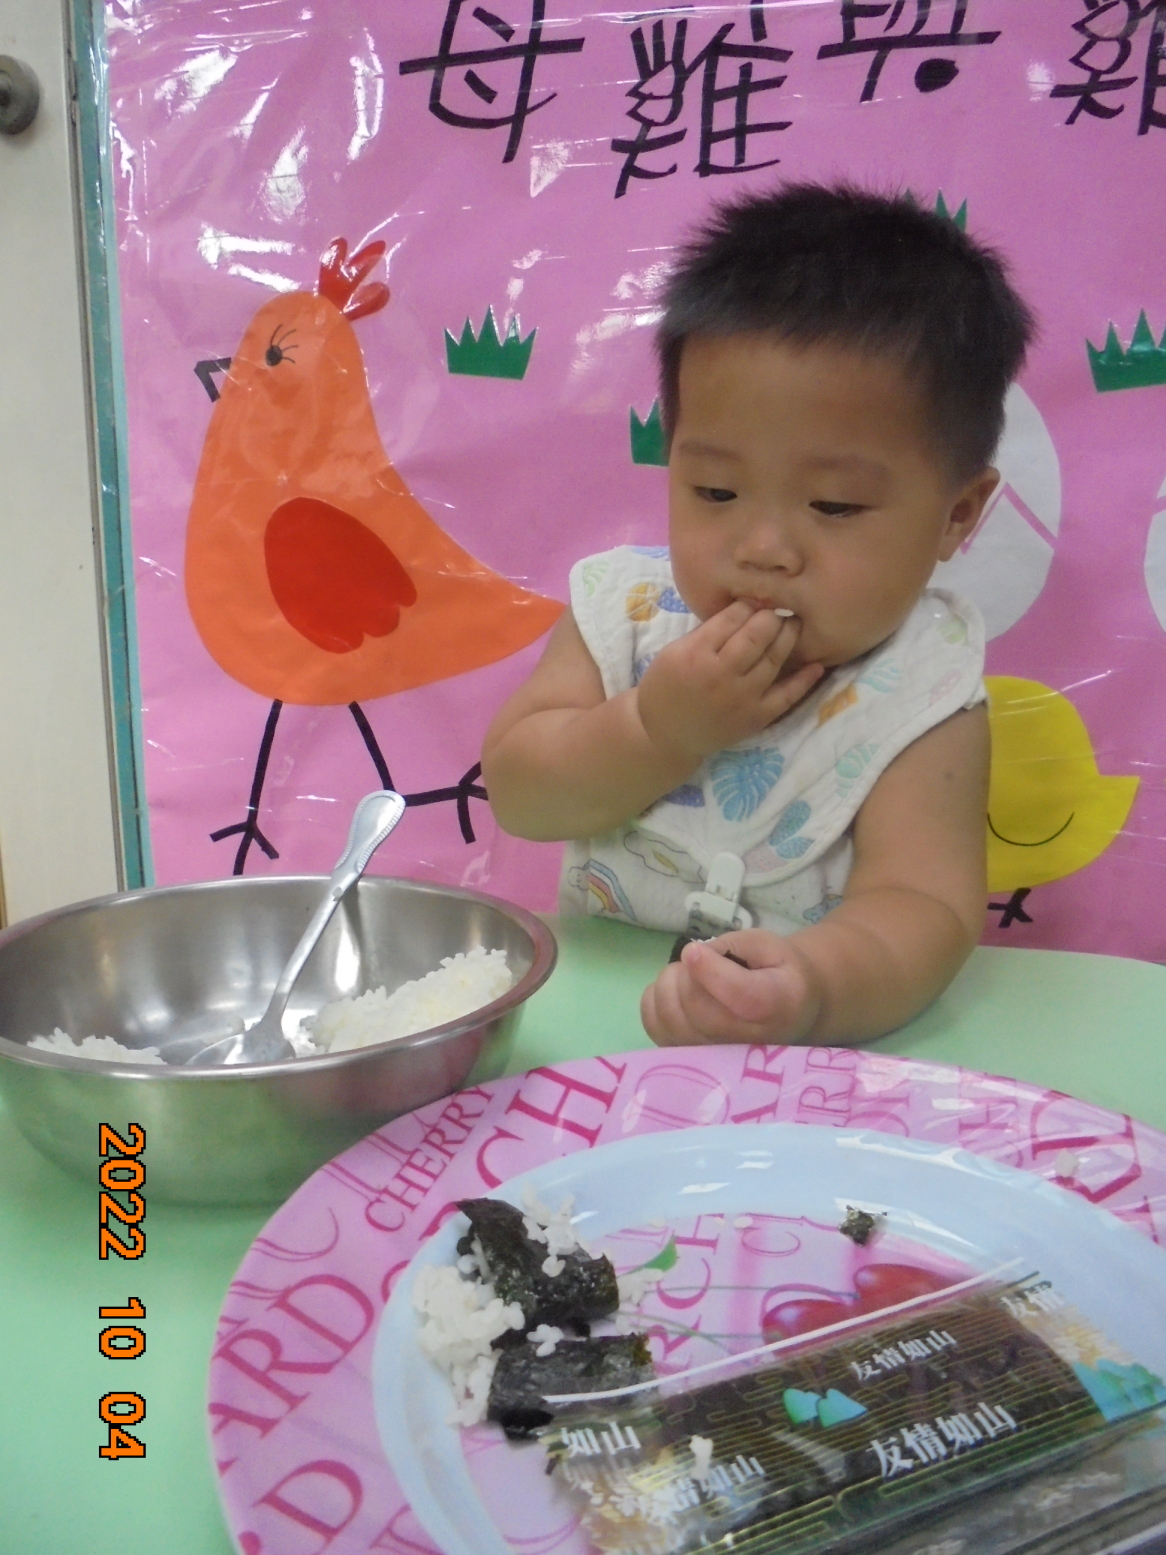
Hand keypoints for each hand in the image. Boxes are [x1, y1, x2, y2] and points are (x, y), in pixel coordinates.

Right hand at [636, 603, 823, 762]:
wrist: (665, 735)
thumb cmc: (665, 687)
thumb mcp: (673, 652)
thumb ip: (706, 632)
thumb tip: (743, 609)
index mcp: (696, 654)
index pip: (731, 619)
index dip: (747, 606)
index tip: (754, 602)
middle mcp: (721, 674)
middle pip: (756, 636)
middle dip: (771, 617)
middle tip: (778, 609)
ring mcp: (742, 697)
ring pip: (774, 659)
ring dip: (788, 637)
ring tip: (793, 625)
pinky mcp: (756, 718)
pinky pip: (787, 696)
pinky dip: (804, 681)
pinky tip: (817, 665)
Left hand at [640, 930, 822, 1046]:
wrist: (789, 1007)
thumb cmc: (778, 971)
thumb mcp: (768, 944)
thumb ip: (733, 945)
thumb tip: (693, 956)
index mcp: (775, 1004)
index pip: (739, 995)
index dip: (709, 971)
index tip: (693, 950)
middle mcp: (748, 1039)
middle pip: (697, 1007)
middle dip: (685, 973)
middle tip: (696, 959)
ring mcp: (718, 1054)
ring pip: (671, 1019)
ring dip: (668, 985)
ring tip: (688, 977)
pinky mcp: (692, 1057)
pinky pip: (656, 1027)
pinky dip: (655, 1002)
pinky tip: (674, 993)